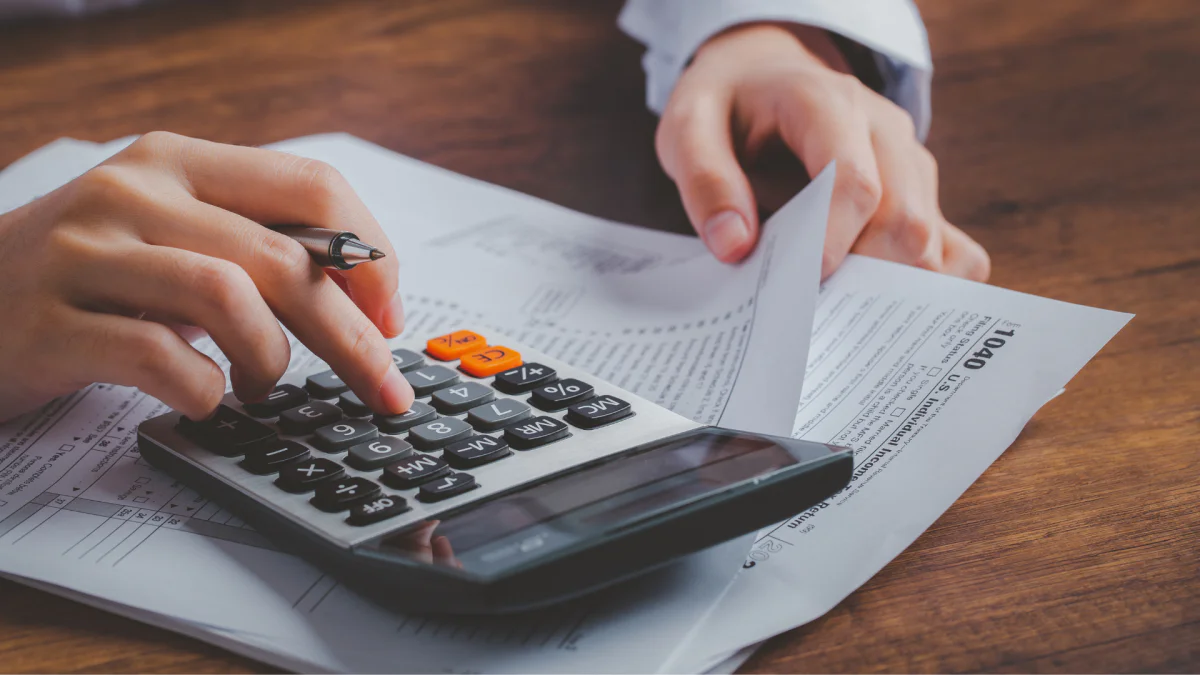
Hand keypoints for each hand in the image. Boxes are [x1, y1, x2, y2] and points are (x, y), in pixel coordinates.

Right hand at [0, 132, 414, 420]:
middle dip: (352, 337)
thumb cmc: (87, 277)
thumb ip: (253, 246)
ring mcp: (85, 253)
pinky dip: (203, 391)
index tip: (390, 316)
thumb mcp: (171, 236)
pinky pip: (157, 357)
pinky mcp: (49, 322)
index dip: (371, 256)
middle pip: (285, 258)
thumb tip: (365, 295)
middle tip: (382, 388)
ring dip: (271, 360)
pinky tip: (203, 399)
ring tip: (261, 385)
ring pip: (228, 298)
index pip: (312, 184)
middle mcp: (133, 192)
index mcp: (178, 162)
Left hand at [655, 24, 989, 280]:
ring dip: (888, 292)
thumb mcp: (688, 127)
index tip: (800, 284)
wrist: (763, 79)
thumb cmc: (727, 109)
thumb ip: (706, 182)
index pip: (853, 181)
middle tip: (809, 313)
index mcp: (827, 103)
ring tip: (834, 317)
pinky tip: (876, 308)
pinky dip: (925, 289)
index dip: (831, 241)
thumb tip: (734, 246)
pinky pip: (957, 252)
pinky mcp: (924, 196)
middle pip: (905, 222)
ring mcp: (911, 164)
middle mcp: (884, 131)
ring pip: (933, 245)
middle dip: (861, 279)